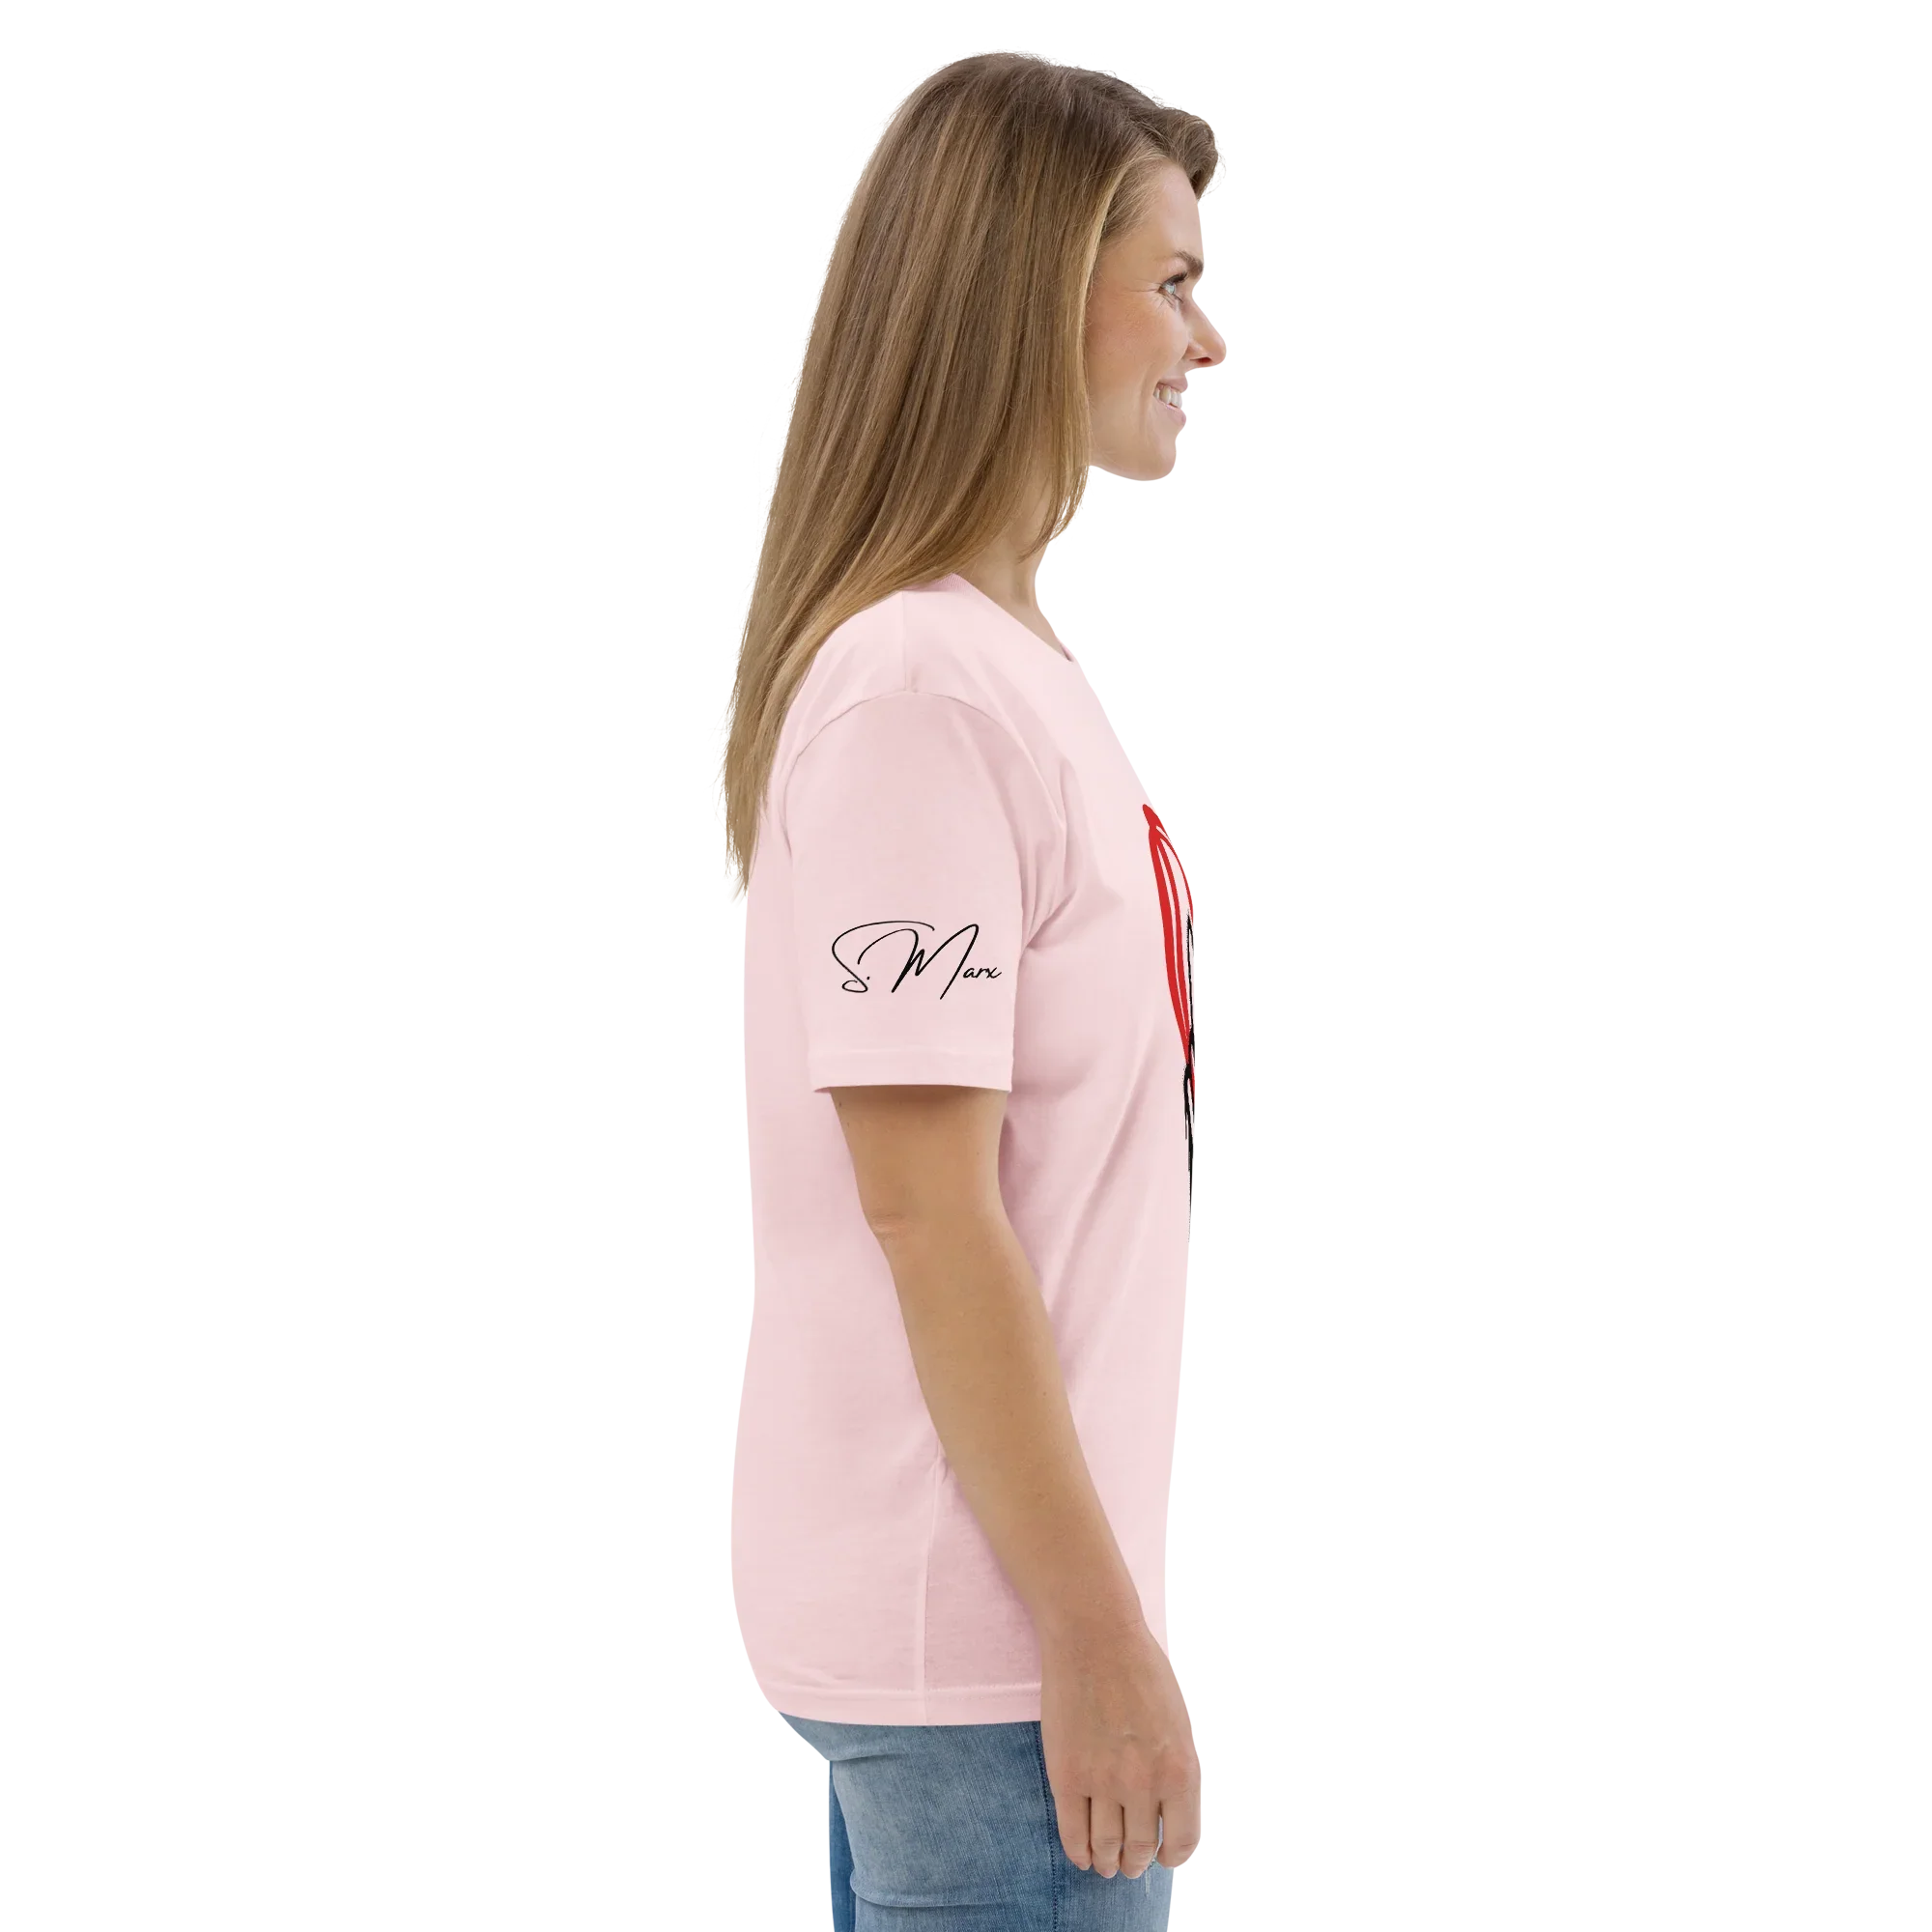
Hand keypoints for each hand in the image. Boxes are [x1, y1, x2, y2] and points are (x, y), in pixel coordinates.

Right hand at [1039, 1620, 1201, 1878]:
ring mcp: (1103, 1781)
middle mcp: (1144, 1783)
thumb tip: (1169, 1817)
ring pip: (1106, 1847)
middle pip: (1139, 1849)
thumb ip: (1176, 1770)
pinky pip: (1072, 1833)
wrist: (1094, 1635)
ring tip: (1107, 1864)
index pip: (1180, 1843)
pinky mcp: (1067, 1775)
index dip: (1169, 1856)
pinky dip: (1079, 1853)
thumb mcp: (1177, 1723)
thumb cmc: (1140, 1671)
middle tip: (1129, 1866)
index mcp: (1180, 1770)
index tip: (1161, 1856)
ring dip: (1108, 1863)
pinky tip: (1083, 1855)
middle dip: (1135, 1864)